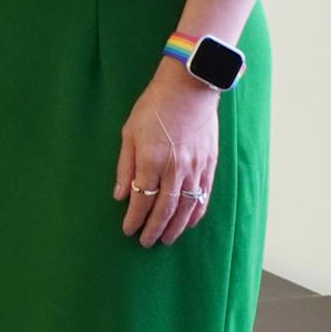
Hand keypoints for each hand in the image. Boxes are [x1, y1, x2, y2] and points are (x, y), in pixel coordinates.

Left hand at [115, 69, 219, 246]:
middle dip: (154, 228)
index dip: (135, 218)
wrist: (189, 88)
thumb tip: (120, 195)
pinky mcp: (210, 164)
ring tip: (165, 239)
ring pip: (187, 206)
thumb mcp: (129, 132)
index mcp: (152, 159)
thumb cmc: (153, 107)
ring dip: (175, 226)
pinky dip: (195, 213)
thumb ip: (125, 166)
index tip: (128, 231)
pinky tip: (188, 223)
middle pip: (166, 208)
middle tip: (145, 243)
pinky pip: (204, 195)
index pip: (143, 199)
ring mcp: (196, 167)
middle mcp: (176, 167)